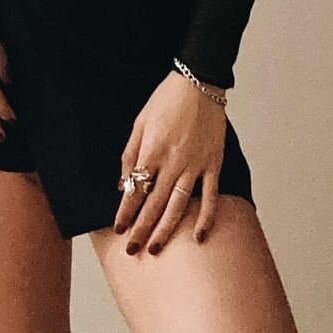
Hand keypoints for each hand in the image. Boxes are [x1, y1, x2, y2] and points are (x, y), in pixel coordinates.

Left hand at [113, 70, 226, 253]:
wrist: (199, 82)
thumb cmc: (166, 100)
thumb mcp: (139, 123)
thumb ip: (130, 155)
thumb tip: (121, 185)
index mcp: (152, 150)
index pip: (136, 190)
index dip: (126, 212)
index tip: (119, 229)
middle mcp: (173, 162)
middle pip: (154, 204)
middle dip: (141, 229)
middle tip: (132, 250)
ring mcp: (195, 165)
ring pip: (179, 205)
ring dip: (166, 230)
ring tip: (155, 249)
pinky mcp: (213, 164)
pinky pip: (210, 196)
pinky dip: (206, 218)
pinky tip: (199, 237)